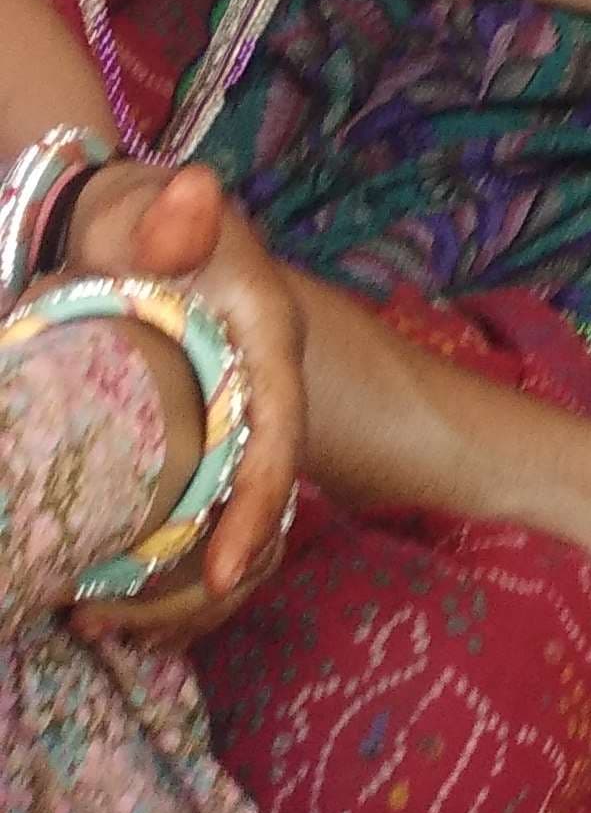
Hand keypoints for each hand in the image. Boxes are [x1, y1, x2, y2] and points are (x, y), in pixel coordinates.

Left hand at [60, 162, 303, 627]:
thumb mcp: (143, 212)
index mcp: (265, 338)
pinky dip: (165, 580)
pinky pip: (205, 530)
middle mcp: (267, 390)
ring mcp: (240, 425)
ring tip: (90, 620)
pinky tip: (101, 597)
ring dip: (177, 593)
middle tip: (105, 619)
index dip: (257, 504)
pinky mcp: (210, 450)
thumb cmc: (133, 219)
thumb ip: (166, 215)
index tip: (223, 574)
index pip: (278, 429)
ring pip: (238, 530)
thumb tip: (194, 192)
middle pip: (264, 502)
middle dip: (202, 579)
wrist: (123, 227)